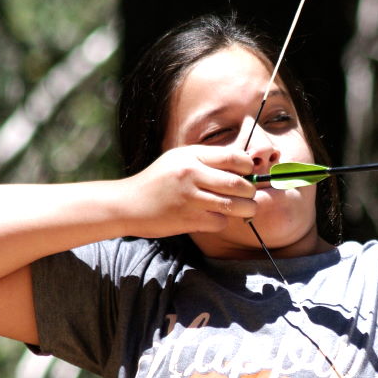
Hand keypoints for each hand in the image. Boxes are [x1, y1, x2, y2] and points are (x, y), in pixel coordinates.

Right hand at [121, 145, 256, 237]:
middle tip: (249, 195)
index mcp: (191, 156)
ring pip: (233, 205)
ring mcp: (189, 198)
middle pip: (238, 184)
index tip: (248, 174)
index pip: (234, 157)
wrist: (127, 204)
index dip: (248, 167)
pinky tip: (215, 217)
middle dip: (251, 191)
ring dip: (245, 209)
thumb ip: (206, 160)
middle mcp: (191, 174)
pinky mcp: (187, 219)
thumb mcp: (178, 159)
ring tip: (243, 208)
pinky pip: (219, 222)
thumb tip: (242, 166)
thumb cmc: (158, 181)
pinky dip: (223, 221)